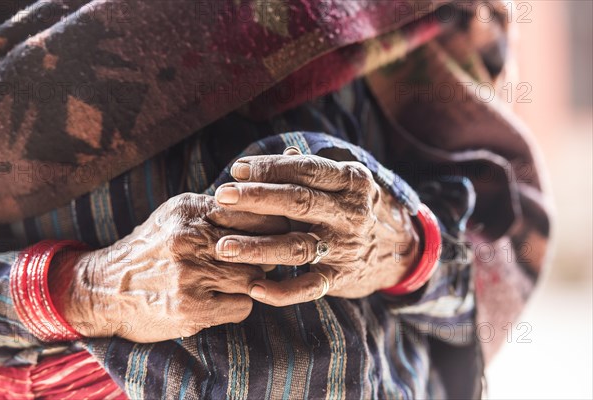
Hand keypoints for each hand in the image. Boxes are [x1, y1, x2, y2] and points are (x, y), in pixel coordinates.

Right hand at [49, 193, 288, 341]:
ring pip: (254, 277)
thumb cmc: (150, 250)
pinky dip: (239, 305)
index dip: (271, 224)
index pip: (253, 212)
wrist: (103, 289)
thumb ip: (214, 209)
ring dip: (251, 282)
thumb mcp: (175, 216)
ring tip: (235, 281)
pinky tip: (222, 301)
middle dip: (266, 255)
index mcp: (189, 211)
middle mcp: (189, 239)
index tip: (276, 233)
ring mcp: (190, 275)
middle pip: (259, 245)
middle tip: (260, 261)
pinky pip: (243, 306)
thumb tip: (263, 206)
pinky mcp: (190, 308)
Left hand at [213, 148, 419, 306]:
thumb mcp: (348, 182)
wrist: (399, 249)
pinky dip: (282, 292)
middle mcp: (350, 213)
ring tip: (223, 246)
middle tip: (221, 198)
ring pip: (297, 246)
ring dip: (258, 248)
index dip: (269, 168)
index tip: (236, 170)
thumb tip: (284, 151)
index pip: (306, 170)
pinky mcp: (341, 278)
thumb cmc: (359, 207)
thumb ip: (315, 170)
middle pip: (298, 203)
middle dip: (256, 199)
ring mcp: (345, 247)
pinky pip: (309, 288)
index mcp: (351, 182)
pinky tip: (254, 288)